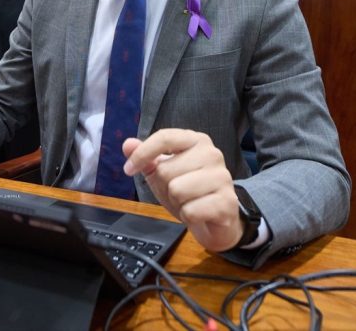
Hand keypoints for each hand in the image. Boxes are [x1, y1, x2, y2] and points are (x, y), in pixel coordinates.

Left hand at [123, 129, 242, 252]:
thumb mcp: (163, 172)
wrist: (217, 219)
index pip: (164, 137)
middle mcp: (212, 154)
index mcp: (196, 140)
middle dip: (164, 187)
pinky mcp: (227, 201)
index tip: (128, 169)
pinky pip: (190, 211)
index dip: (142, 154)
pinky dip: (188, 216)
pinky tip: (199, 213)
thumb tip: (127, 144)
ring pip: (177, 190)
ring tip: (188, 202)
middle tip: (178, 192)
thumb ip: (146, 158)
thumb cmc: (189, 191)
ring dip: (177, 202)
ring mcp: (222, 177)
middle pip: (166, 170)